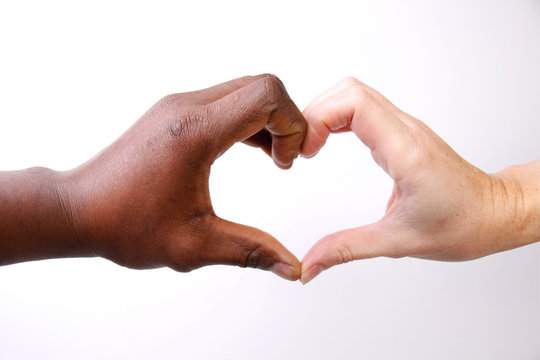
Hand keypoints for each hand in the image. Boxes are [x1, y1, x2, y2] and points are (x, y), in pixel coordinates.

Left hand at [55, 74, 305, 279]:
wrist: (77, 210)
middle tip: (287, 160)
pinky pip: (227, 101)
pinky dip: (249, 120)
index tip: (289, 162)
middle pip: (261, 86)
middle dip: (287, 120)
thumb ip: (251, 251)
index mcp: (195, 133)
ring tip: (274, 159)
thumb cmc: (124, 225)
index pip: (266, 96)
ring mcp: (179, 105)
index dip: (293, 125)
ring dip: (269, 120)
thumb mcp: (194, 245)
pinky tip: (253, 150)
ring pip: (245, 90)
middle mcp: (186, 107)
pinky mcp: (175, 112)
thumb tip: (292, 267)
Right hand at [300, 77, 539, 283]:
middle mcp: (406, 131)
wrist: (493, 214)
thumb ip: (346, 250)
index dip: (319, 118)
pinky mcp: (401, 132)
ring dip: (324, 113)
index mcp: (406, 152)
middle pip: (349, 90)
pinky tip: (327, 143)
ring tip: (310, 147)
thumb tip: (308, 265)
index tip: (307, 151)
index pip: (355, 103)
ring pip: (354, 93)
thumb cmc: (460, 225)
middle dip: (314, 114)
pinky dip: (337, 118)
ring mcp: (405, 127)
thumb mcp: (396, 242)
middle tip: (302, 149)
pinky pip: (363, 107)